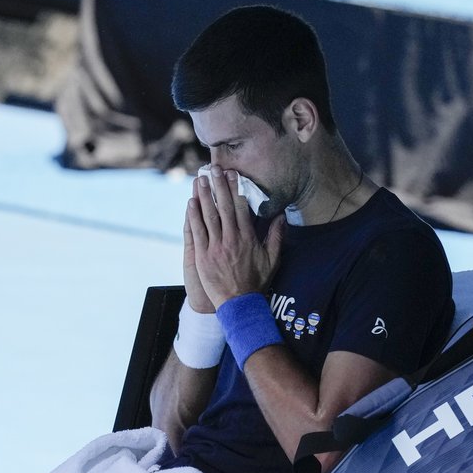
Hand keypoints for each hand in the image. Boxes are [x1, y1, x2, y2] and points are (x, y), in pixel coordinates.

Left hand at [187, 166, 283, 307]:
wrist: (239, 304)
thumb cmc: (256, 282)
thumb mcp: (272, 260)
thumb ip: (276, 237)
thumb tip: (281, 217)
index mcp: (248, 238)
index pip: (241, 208)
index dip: (236, 189)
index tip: (233, 174)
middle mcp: (231, 239)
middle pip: (224, 207)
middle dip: (219, 186)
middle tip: (214, 168)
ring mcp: (216, 247)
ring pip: (209, 216)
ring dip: (204, 196)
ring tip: (200, 179)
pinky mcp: (203, 255)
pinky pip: (197, 231)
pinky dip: (193, 216)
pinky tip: (191, 202)